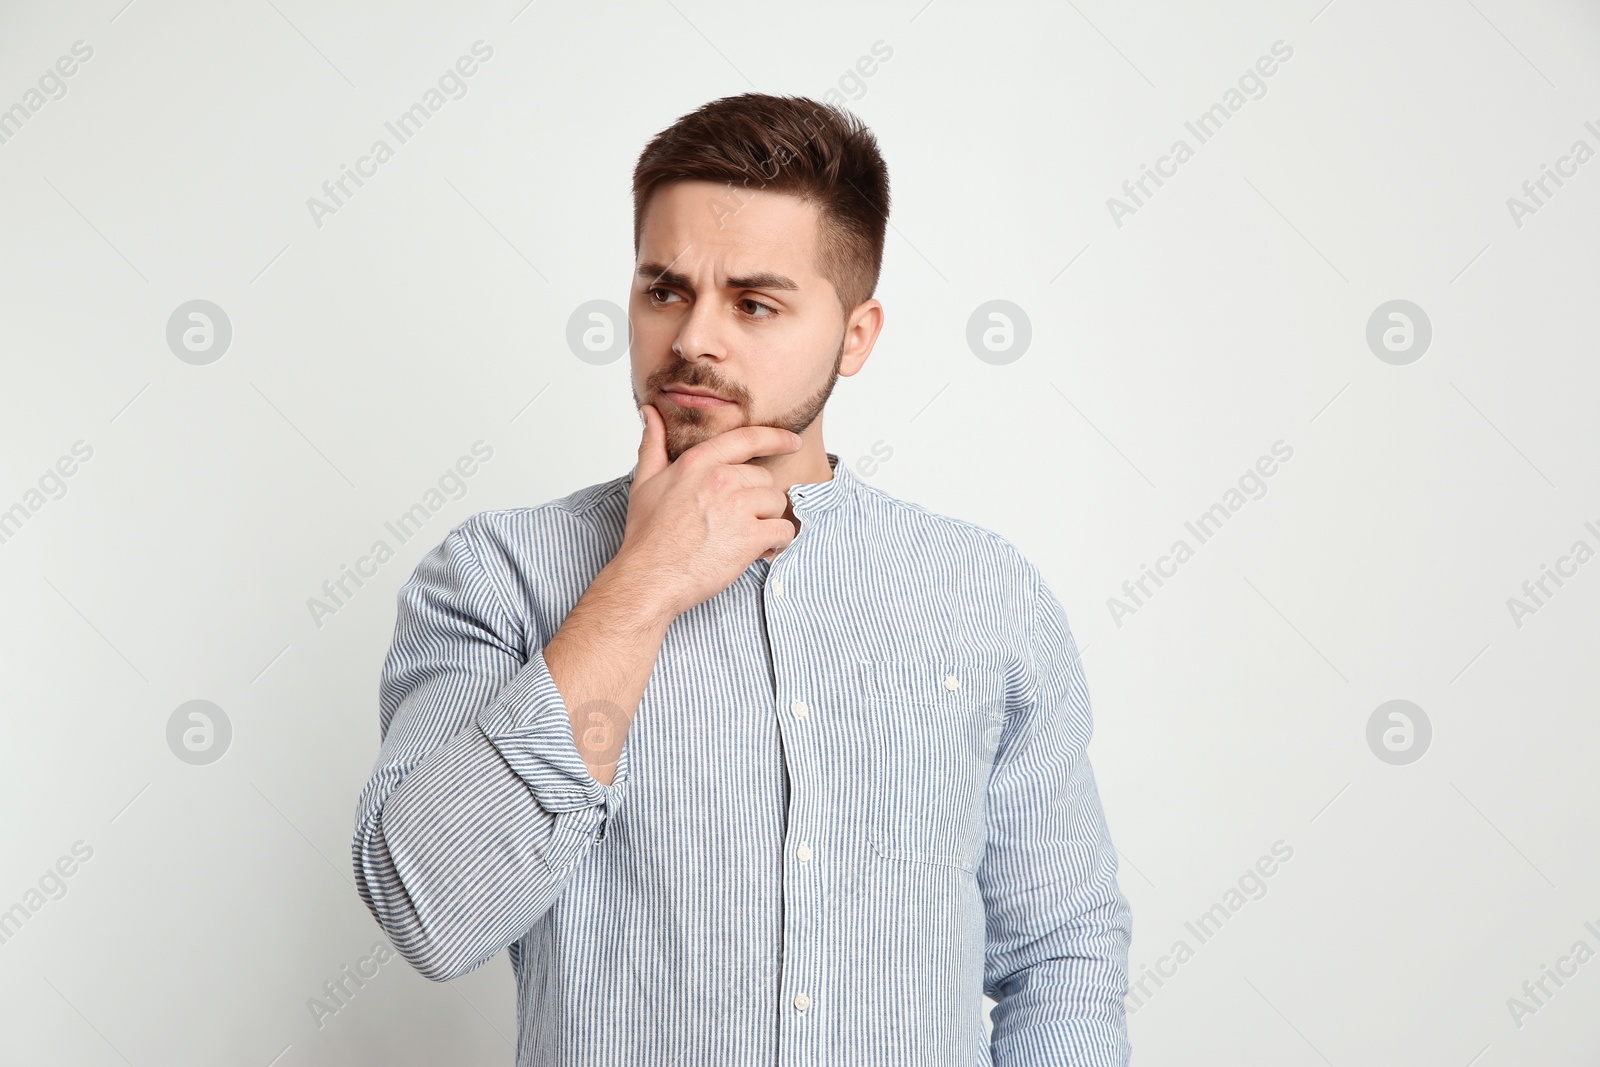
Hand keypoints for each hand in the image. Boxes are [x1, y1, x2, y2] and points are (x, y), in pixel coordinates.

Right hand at [609, 404, 801, 618]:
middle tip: (738, 522)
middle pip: (765, 478)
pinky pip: (784, 531)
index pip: (748, 439)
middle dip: (758, 500)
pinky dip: (778, 542)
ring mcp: (737, 507)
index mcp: (698, 462)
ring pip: (777, 503)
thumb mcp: (644, 482)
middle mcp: (721, 479)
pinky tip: (761, 551)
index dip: (776, 438)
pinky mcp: (750, 536)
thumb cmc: (646, 535)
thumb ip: (654, 444)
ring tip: (746, 537)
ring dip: (769, 520)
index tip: (793, 441)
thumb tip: (651, 413)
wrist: (649, 576)